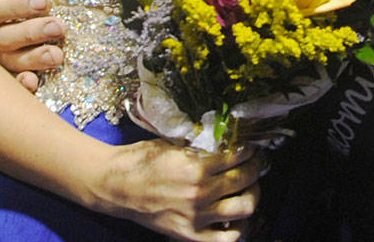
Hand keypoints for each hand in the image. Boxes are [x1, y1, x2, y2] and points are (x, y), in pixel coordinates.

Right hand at [0, 0, 64, 92]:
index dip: (16, 6)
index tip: (44, 2)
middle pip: (1, 38)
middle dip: (31, 33)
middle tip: (58, 27)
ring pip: (6, 61)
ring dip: (32, 59)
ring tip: (57, 56)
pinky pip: (6, 82)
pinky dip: (19, 84)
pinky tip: (33, 84)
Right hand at [97, 138, 262, 241]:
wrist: (117, 187)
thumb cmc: (143, 161)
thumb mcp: (175, 144)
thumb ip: (202, 146)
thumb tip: (228, 141)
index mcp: (196, 167)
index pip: (237, 156)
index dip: (249, 149)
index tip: (252, 147)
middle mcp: (200, 193)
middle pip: (245, 179)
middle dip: (256, 167)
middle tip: (256, 162)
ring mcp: (196, 218)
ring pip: (244, 207)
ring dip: (253, 193)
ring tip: (250, 186)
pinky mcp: (190, 236)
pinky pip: (226, 238)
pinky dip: (239, 227)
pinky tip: (237, 216)